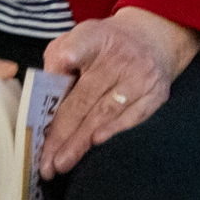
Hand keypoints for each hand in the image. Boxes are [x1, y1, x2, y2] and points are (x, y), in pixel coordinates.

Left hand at [40, 8, 199, 175]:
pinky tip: (96, 144)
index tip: (65, 62)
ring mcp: (140, 76)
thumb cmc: (103, 47)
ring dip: (81, 141)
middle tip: (45, 158)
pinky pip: (132, 118)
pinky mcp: (156, 94)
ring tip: (62, 162)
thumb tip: (43, 97)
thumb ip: (58, 62)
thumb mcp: (78, 39)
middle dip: (62, 131)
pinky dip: (113, 132)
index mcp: (94, 37)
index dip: (71, 54)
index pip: (80, 44)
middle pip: (85, 97)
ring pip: (105, 113)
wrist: (150, 39)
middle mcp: (120, 56)